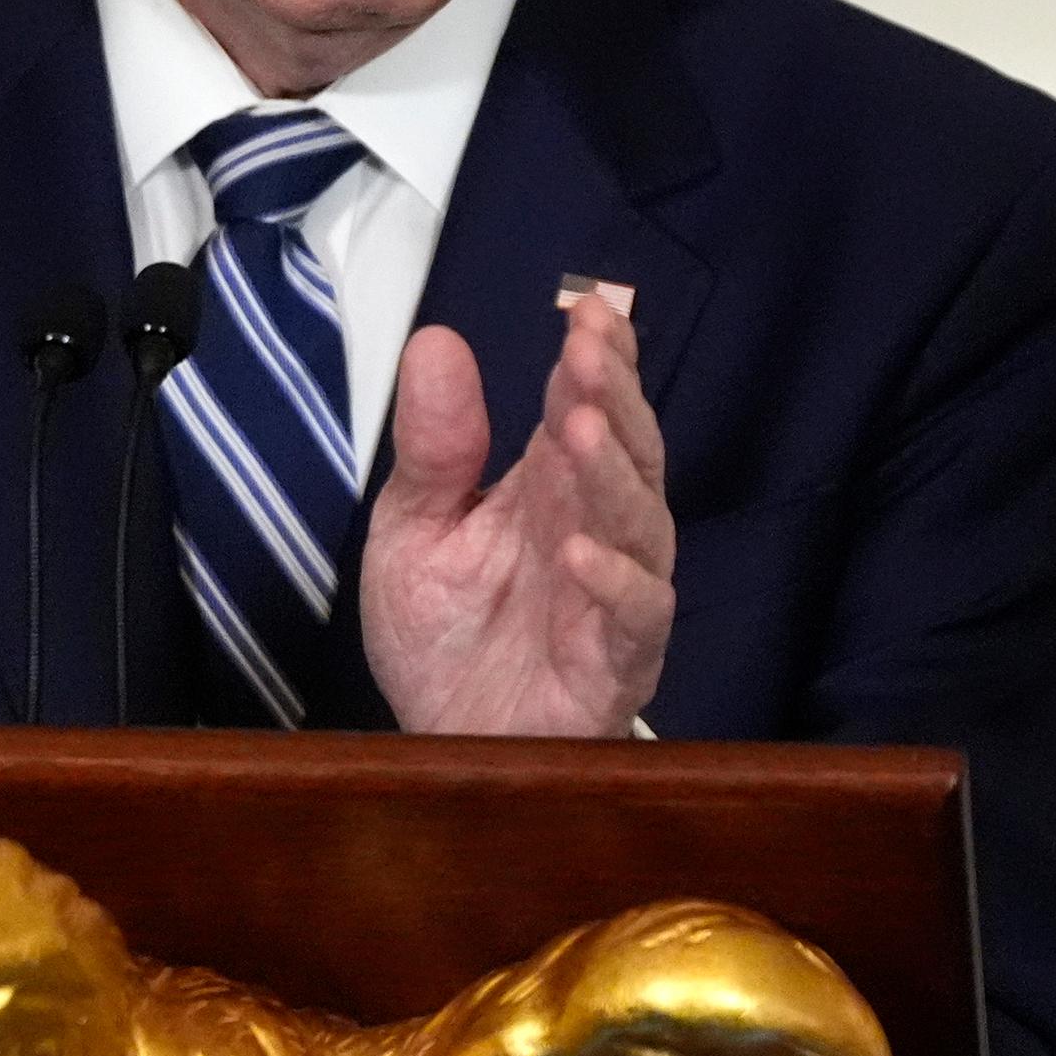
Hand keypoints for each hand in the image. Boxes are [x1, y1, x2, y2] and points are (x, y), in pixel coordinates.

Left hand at [362, 296, 672, 736]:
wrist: (438, 745)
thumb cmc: (442, 636)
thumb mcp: (413, 527)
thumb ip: (434, 446)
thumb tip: (435, 340)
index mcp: (549, 487)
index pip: (588, 406)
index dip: (598, 360)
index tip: (588, 310)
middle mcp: (593, 528)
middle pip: (628, 451)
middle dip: (614, 397)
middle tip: (589, 351)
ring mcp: (612, 595)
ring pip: (642, 523)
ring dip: (615, 475)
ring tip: (582, 430)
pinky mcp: (615, 663)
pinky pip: (637, 617)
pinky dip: (616, 583)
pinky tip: (581, 551)